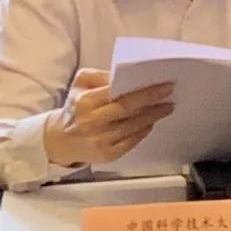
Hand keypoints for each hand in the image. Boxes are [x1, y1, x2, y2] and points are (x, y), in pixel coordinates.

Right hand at [44, 69, 174, 167]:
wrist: (60, 140)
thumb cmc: (75, 107)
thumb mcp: (81, 83)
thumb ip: (101, 75)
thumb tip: (125, 75)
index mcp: (86, 101)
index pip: (120, 94)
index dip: (144, 90)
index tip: (163, 84)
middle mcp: (92, 122)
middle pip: (128, 110)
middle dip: (152, 102)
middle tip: (170, 94)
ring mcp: (100, 140)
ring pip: (133, 127)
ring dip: (152, 117)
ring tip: (166, 107)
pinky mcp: (106, 155)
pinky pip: (131, 142)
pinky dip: (143, 132)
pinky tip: (151, 122)